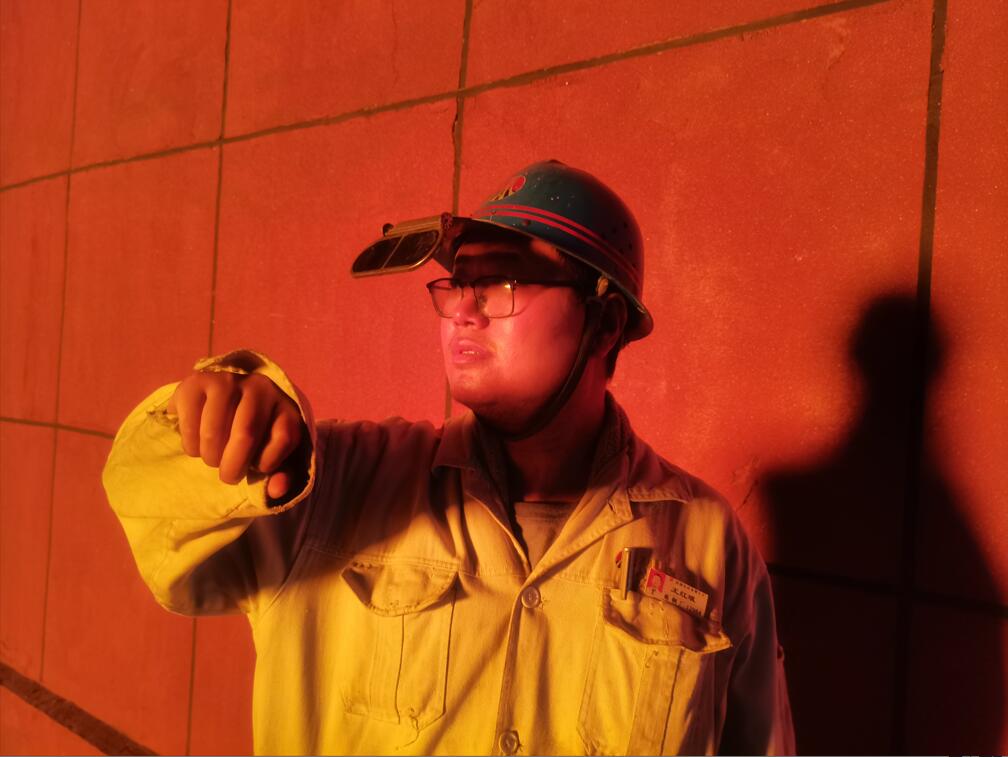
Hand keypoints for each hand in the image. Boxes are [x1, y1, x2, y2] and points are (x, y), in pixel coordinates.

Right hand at [167, 371, 305, 499]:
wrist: (228, 403)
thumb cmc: (256, 437)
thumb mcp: (275, 455)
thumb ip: (281, 476)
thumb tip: (275, 491)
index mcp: (286, 407)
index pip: (284, 437)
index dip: (267, 462)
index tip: (258, 468)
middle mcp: (261, 387)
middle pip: (246, 434)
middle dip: (232, 466)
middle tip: (227, 476)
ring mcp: (228, 380)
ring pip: (214, 430)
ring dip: (209, 455)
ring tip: (211, 459)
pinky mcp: (198, 381)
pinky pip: (189, 419)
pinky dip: (189, 442)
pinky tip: (196, 444)